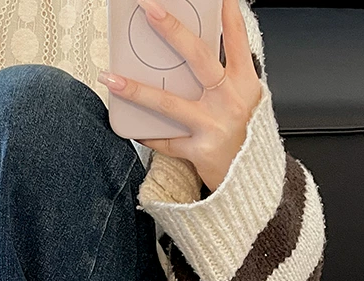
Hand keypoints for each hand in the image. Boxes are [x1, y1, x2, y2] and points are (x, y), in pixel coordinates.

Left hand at [98, 0, 262, 192]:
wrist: (252, 181)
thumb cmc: (246, 136)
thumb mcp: (245, 99)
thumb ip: (225, 75)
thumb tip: (190, 50)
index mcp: (245, 83)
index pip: (235, 39)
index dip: (227, 13)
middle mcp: (229, 101)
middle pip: (198, 58)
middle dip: (172, 30)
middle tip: (150, 9)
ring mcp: (213, 126)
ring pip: (169, 103)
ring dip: (136, 90)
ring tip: (111, 77)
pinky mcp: (199, 151)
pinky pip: (166, 141)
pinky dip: (148, 135)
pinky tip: (130, 126)